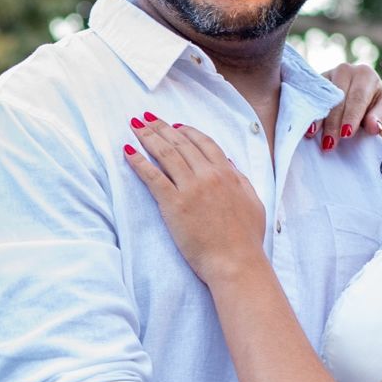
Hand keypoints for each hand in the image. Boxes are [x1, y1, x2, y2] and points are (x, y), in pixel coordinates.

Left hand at [123, 116, 266, 283]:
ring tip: (135, 126)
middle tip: (146, 118)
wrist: (236, 262)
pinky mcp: (173, 204)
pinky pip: (152, 176)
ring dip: (148, 137)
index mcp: (228, 173)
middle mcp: (208, 175)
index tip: (173, 125)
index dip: (185, 130)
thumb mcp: (253, 202)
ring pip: (165, 153)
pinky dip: (138, 161)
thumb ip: (240, 179)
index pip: (203, 142)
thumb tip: (228, 162)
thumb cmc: (246, 239)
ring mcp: (190, 188)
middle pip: (180, 143)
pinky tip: (128, 151)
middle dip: (161, 127)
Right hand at [314, 61, 381, 150]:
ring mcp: (327, 75)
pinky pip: (308, 97)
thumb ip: (381, 118)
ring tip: (312, 135)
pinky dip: (307, 112)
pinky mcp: (313, 83)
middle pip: (337, 98)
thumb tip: (374, 127)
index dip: (351, 116)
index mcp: (366, 75)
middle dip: (333, 122)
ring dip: (317, 118)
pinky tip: (304, 126)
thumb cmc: (374, 110)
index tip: (346, 134)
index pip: (358, 97)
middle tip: (329, 144)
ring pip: (321, 97)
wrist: (359, 105)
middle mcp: (345, 70)